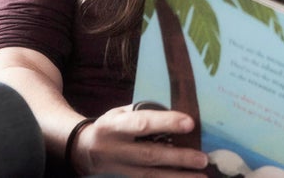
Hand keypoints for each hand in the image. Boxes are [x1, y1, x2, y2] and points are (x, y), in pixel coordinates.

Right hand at [71, 104, 208, 176]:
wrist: (81, 151)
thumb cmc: (110, 126)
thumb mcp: (120, 113)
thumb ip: (143, 113)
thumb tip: (176, 112)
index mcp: (114, 126)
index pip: (142, 123)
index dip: (165, 123)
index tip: (189, 123)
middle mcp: (116, 149)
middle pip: (149, 155)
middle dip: (178, 157)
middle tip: (202, 158)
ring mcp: (119, 168)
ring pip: (151, 175)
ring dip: (178, 176)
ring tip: (201, 176)